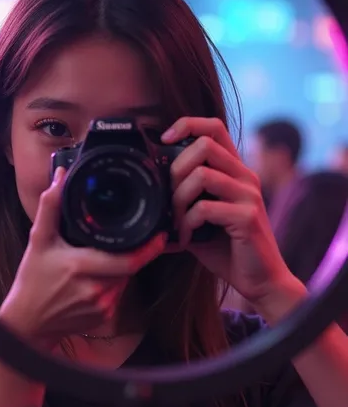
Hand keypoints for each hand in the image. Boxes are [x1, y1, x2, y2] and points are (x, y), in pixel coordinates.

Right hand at [0, 168, 165, 348]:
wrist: (27, 323)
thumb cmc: (32, 280)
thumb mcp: (38, 240)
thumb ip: (50, 207)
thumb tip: (61, 177)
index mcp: (81, 267)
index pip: (127, 260)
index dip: (148, 249)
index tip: (161, 236)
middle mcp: (96, 290)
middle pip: (129, 267)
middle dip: (131, 253)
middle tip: (131, 239)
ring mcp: (101, 307)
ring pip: (125, 280)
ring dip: (121, 267)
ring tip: (102, 258)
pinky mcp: (104, 318)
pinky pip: (118, 293)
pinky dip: (113, 282)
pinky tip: (96, 277)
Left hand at [162, 117, 295, 304]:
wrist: (261, 282)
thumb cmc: (228, 249)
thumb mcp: (199, 221)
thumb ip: (181, 203)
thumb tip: (145, 198)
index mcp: (235, 171)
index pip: (214, 128)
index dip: (187, 124)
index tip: (165, 139)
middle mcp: (245, 176)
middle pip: (204, 144)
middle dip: (176, 168)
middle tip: (168, 197)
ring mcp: (249, 195)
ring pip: (202, 175)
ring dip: (178, 199)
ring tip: (174, 221)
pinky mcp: (248, 217)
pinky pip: (205, 208)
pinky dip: (186, 224)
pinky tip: (185, 239)